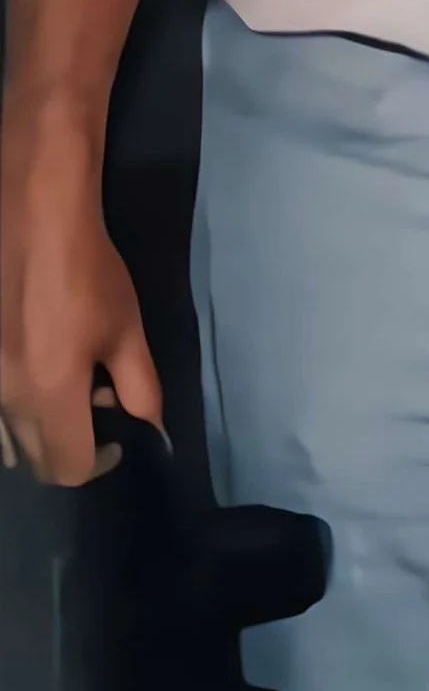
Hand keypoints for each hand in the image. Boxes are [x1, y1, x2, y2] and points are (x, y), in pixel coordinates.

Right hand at [0, 155, 161, 484]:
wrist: (34, 221)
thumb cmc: (88, 274)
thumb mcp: (127, 331)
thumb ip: (141, 388)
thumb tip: (152, 428)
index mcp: (48, 395)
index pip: (68, 468)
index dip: (100, 462)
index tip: (117, 437)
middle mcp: (5, 399)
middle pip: (33, 460)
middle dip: (70, 447)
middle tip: (96, 405)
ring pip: (5, 439)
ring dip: (38, 430)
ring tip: (66, 386)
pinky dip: (15, 407)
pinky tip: (38, 368)